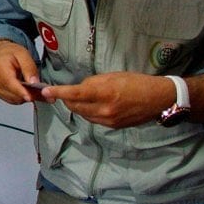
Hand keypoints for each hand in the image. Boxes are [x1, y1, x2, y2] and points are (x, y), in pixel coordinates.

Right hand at [0, 40, 41, 103]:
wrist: (2, 54)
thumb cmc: (11, 53)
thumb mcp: (23, 54)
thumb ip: (29, 67)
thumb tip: (33, 82)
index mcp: (0, 68)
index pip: (10, 83)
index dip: (21, 91)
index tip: (30, 97)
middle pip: (13, 94)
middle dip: (29, 95)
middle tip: (44, 93)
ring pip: (14, 99)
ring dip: (27, 97)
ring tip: (38, 92)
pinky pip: (13, 100)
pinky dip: (22, 98)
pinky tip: (29, 92)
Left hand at [42, 71, 171, 128]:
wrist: (158, 99)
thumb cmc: (136, 82)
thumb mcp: (112, 76)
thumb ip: (93, 83)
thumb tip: (79, 88)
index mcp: (104, 93)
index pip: (74, 94)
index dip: (58, 93)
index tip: (45, 90)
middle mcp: (104, 110)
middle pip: (75, 106)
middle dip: (66, 99)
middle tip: (66, 91)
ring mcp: (108, 120)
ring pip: (82, 114)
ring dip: (77, 106)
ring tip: (83, 97)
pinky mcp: (112, 126)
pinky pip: (92, 119)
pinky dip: (88, 112)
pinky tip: (93, 105)